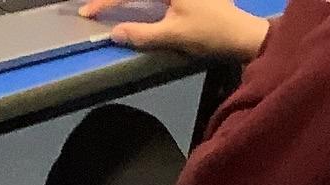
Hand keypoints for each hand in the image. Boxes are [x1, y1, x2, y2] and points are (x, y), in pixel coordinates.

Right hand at [78, 0, 268, 61]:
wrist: (242, 33)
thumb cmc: (209, 32)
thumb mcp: (173, 35)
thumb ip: (142, 33)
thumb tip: (115, 34)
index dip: (105, 1)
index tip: (87, 12)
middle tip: (93, 5)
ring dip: (127, 0)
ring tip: (108, 5)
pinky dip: (142, 2)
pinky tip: (134, 5)